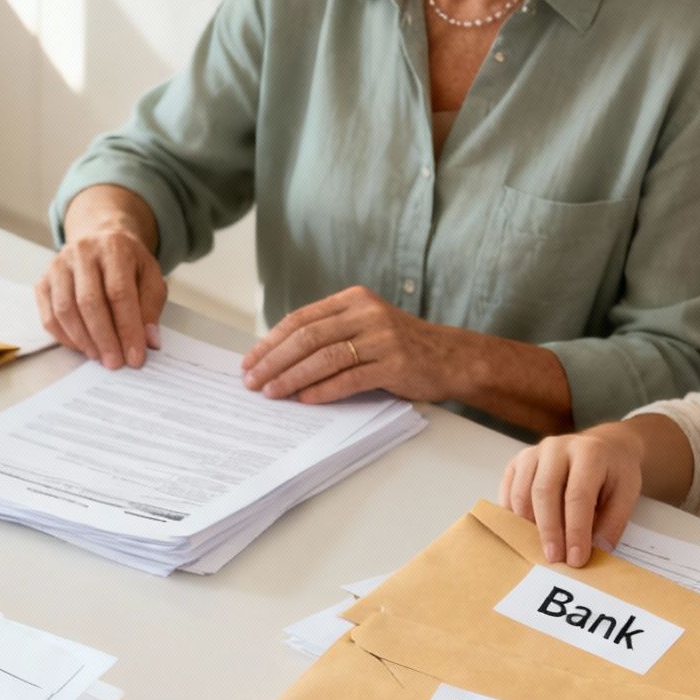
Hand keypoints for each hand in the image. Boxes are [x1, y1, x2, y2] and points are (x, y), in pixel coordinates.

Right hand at [36, 226, 165, 369]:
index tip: (135, 356)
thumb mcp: (150, 277)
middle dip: (104, 339)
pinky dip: (65, 337)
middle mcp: (82, 252)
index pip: (119, 293)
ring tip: (100, 356)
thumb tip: (149, 341)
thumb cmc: (127, 263)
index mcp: (113, 247)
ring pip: (65, 310)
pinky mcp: (43, 281)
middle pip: (89, 302)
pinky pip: (49, 316)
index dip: (127, 328)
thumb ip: (151, 308)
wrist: (100, 239)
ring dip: (83, 341)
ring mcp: (58, 266)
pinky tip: (82, 347)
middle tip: (115, 363)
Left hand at [240, 286, 476, 403]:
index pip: (300, 319)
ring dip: (292, 378)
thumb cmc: (399, 346)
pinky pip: (350, 378)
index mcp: (353, 299)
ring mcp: (382, 337)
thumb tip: (278, 358)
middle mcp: (366, 313)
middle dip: (274, 361)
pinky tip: (304, 400)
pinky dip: (323, 390)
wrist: (450, 357)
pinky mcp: (394, 363)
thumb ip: (329, 333)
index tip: (249, 361)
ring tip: (272, 393)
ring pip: (324, 357)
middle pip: (307, 337)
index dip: (270, 341)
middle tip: (252, 381)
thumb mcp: (364, 326)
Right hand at [499, 427, 644, 566]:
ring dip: (528, 526)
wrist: (605, 446)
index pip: (577, 495)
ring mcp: (533, 453)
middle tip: (554, 559)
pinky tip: (526, 533)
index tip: (576, 559)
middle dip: (548, 530)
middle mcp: (557, 447)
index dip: (576, 530)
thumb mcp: (628, 493)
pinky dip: (513, 517)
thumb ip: (612, 522)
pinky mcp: (518, 462)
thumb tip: (595, 550)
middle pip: (543, 492)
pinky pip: (508, 492)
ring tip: (541, 549)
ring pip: (521, 493)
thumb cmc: (615, 472)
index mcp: (589, 452)